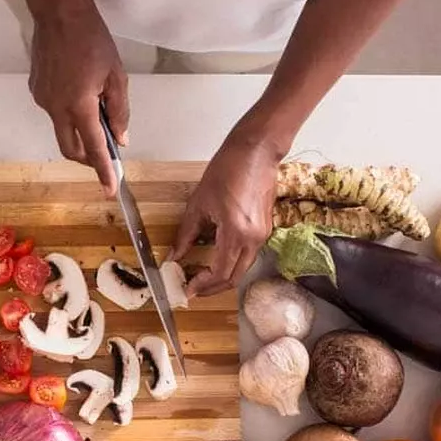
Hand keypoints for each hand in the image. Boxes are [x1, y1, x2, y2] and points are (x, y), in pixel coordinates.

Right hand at [29, 3, 127, 195]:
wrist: (58, 12)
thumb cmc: (91, 39)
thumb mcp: (116, 76)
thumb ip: (120, 112)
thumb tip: (120, 139)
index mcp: (79, 104)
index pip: (94, 148)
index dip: (103, 171)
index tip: (109, 189)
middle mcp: (56, 107)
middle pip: (71, 149)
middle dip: (88, 157)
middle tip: (105, 154)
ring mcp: (43, 99)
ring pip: (62, 130)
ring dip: (79, 130)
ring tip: (94, 108)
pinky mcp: (36, 90)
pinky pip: (54, 111)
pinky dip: (68, 112)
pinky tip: (78, 90)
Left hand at [171, 135, 279, 297]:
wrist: (256, 151)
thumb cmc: (228, 168)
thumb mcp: (199, 203)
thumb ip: (186, 235)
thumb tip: (175, 256)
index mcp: (236, 232)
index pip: (219, 272)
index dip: (202, 285)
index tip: (187, 289)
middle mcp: (253, 239)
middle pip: (233, 278)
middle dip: (212, 288)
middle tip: (192, 288)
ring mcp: (262, 235)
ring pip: (242, 269)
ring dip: (223, 277)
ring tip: (201, 276)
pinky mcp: (264, 230)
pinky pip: (248, 255)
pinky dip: (232, 263)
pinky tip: (216, 259)